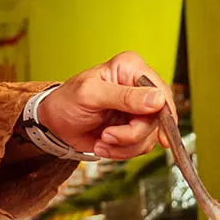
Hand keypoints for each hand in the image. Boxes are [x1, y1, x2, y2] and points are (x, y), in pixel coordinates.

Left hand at [35, 51, 175, 159]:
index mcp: (131, 68)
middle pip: (159, 118)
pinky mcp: (134, 128)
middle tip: (108, 135)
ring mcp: (139, 110)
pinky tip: (103, 144)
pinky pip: (141, 146)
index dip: (164, 115)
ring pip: (151, 136)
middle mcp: (140, 87)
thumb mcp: (91, 94)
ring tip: (102, 139)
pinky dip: (122, 151)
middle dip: (133, 134)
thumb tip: (157, 99)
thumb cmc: (67, 100)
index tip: (159, 136)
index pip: (160, 91)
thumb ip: (124, 96)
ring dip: (125, 146)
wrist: (55, 122)